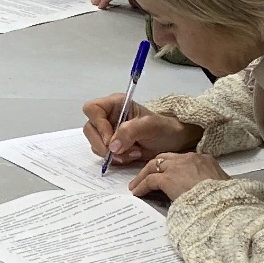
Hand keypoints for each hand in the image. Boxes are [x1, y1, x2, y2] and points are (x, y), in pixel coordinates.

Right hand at [82, 94, 202, 165]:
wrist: (173, 142)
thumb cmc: (164, 128)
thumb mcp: (150, 126)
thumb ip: (129, 131)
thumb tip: (112, 146)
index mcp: (115, 104)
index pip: (92, 109)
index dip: (98, 124)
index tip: (110, 139)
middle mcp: (108, 116)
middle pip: (90, 129)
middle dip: (103, 144)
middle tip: (120, 152)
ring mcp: (108, 132)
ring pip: (95, 143)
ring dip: (112, 153)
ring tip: (133, 153)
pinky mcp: (111, 146)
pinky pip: (103, 154)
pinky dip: (115, 159)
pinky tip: (131, 156)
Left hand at [128, 152, 228, 200]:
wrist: (221, 203)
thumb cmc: (224, 198)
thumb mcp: (221, 186)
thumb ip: (209, 183)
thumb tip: (205, 190)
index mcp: (204, 160)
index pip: (183, 160)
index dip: (172, 166)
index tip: (167, 173)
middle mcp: (189, 158)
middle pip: (165, 159)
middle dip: (154, 167)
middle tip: (146, 176)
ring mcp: (177, 167)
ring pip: (153, 166)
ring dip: (143, 176)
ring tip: (136, 185)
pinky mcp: (167, 178)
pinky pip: (150, 181)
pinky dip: (142, 186)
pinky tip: (138, 193)